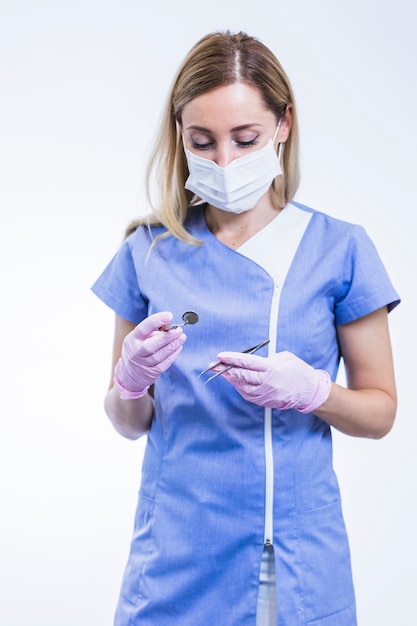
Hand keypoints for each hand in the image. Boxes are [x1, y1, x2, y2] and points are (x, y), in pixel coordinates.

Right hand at [114, 312, 186, 398]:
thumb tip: (169, 323)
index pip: (143, 328)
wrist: (130, 373)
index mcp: (132, 339)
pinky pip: (163, 364)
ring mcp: (142, 364)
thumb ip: (152, 330)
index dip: (156, 321)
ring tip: (182, 338)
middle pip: (151, 345)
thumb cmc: (138, 349)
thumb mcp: (140, 338)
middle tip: (179, 330)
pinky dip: (172, 356)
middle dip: (167, 337)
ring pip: (159, 356)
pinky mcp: (150, 373)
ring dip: (173, 346)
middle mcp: (135, 353)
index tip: (169, 315)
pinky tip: (178, 348)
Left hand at [215, 350, 330, 412]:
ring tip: (221, 373)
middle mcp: (266, 382)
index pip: (247, 362)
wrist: (309, 392)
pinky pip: (247, 394)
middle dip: (224, 369)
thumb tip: (253, 361)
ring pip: (241, 386)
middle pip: (240, 375)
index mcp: (271, 368)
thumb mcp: (285, 357)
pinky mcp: (265, 401)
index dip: (232, 358)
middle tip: (212, 366)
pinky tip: (235, 382)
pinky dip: (239, 387)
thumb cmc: (299, 372)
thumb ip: (268, 358)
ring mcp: (265, 393)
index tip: (220, 356)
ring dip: (230, 379)